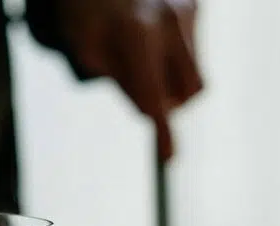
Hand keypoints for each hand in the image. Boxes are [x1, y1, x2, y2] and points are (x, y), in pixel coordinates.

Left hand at [57, 0, 202, 159]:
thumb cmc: (86, 14)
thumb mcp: (84, 49)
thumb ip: (116, 80)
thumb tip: (148, 107)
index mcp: (138, 34)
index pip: (155, 96)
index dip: (162, 131)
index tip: (169, 157)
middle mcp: (170, 20)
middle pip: (188, 93)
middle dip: (167, 104)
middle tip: (138, 91)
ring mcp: (188, 10)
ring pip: (194, 77)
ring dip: (172, 82)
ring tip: (141, 58)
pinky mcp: (195, 6)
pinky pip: (194, 53)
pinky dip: (174, 58)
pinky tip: (152, 40)